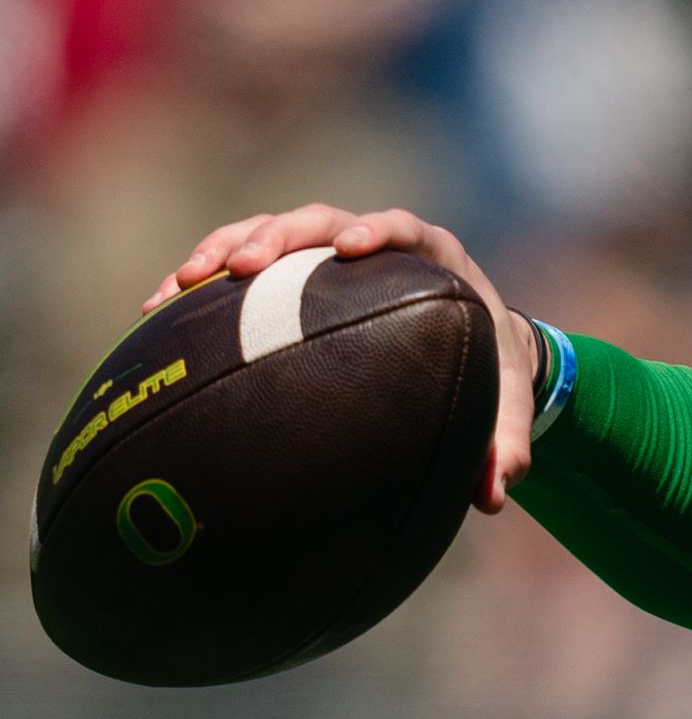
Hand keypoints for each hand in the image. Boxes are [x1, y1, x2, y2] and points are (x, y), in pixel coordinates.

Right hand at [149, 205, 535, 513]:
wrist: (471, 350)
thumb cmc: (491, 369)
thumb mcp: (505, 402)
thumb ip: (505, 444)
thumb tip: (495, 497)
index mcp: (434, 258)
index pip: (404, 229)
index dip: (377, 229)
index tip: (351, 246)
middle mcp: (374, 245)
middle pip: (319, 221)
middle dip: (277, 236)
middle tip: (243, 266)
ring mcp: (326, 256)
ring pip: (267, 234)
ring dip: (223, 250)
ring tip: (182, 283)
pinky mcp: (290, 276)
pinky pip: (240, 270)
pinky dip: (203, 284)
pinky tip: (158, 311)